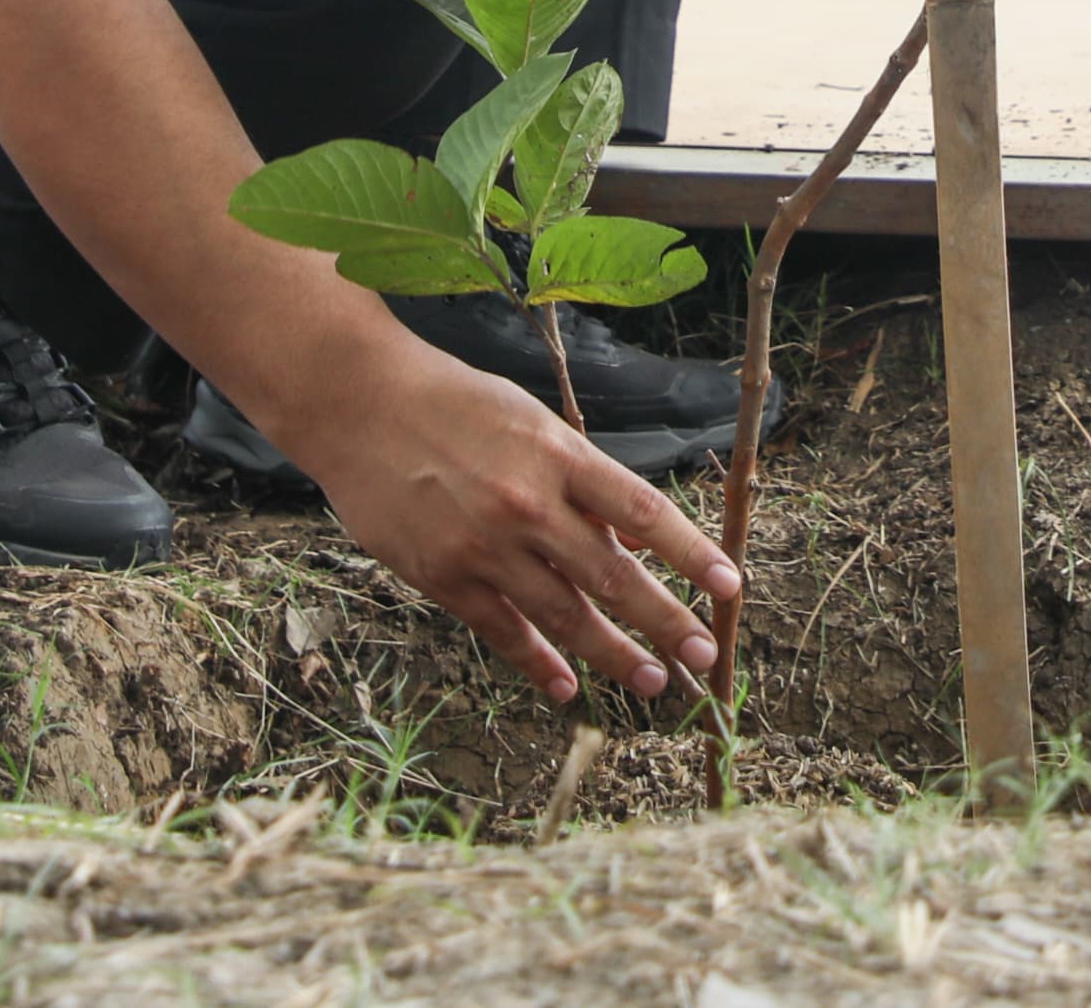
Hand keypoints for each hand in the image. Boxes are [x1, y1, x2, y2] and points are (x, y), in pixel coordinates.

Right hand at [286, 328, 734, 705]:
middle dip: (666, 622)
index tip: (730, 587)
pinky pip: (502, 631)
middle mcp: (529, 504)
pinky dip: (538, 663)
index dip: (691, 554)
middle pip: (613, 575)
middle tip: (705, 659)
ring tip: (651, 682)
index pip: (642, 512)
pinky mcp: (442, 574)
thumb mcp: (531, 421)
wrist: (360, 403)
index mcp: (559, 454)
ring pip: (564, 614)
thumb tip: (631, 538)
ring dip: (613, 655)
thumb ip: (578, 479)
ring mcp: (484, 544)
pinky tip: (567, 687)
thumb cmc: (455, 403)